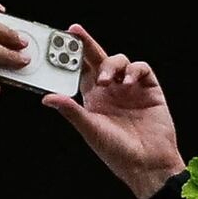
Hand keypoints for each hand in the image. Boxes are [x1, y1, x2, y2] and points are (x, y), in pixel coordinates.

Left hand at [48, 25, 183, 189]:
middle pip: (99, 59)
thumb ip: (71, 112)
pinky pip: (142, 69)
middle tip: (76, 34)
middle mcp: (112, 90)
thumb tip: (47, 98)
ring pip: (120, 61)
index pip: (81, 70)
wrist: (148, 164)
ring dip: (112, 65)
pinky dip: (135, 71)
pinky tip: (129, 82)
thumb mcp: (90, 130)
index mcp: (94, 98)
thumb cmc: (117, 152)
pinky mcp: (150, 89)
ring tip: (108, 80)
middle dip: (88, 45)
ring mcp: (131, 88)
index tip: (63, 38)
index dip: (73, 54)